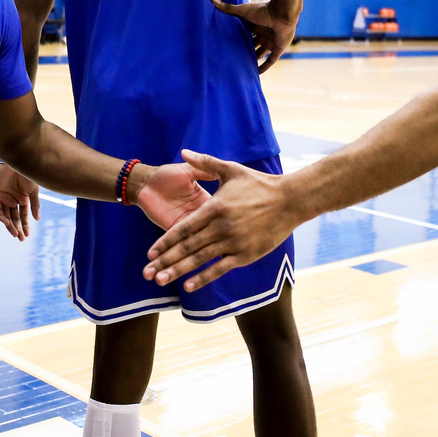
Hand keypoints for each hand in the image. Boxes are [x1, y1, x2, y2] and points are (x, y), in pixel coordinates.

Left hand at [0, 162, 40, 240]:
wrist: (17, 163)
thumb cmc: (27, 175)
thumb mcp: (33, 192)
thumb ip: (34, 205)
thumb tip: (37, 219)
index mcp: (23, 200)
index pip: (23, 216)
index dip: (25, 225)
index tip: (27, 235)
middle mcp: (14, 201)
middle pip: (14, 218)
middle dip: (17, 228)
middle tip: (20, 238)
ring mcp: (5, 198)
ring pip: (6, 216)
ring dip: (9, 225)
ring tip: (14, 233)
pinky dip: (1, 216)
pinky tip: (6, 222)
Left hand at [142, 150, 300, 291]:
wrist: (290, 200)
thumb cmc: (259, 184)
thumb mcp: (231, 169)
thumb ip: (204, 162)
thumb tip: (182, 150)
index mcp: (215, 207)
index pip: (183, 228)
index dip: (165, 241)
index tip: (150, 252)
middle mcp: (221, 227)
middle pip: (187, 247)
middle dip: (165, 260)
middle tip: (147, 272)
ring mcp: (233, 242)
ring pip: (200, 260)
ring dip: (179, 271)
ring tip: (161, 280)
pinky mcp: (245, 254)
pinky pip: (220, 269)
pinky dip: (204, 278)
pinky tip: (188, 286)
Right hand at [211, 0, 295, 72]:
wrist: (282, 14)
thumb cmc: (263, 10)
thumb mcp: (243, 11)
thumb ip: (229, 8)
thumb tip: (213, 0)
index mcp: (256, 24)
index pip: (246, 33)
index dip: (238, 38)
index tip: (227, 44)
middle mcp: (264, 33)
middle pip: (253, 44)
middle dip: (245, 50)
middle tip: (232, 58)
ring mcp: (271, 41)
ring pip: (261, 53)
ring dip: (253, 59)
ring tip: (241, 67)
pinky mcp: (278, 49)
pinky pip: (270, 61)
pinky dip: (264, 67)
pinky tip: (255, 74)